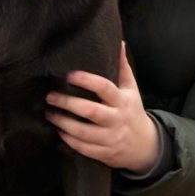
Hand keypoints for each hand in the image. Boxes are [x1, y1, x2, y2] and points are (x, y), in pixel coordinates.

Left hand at [46, 42, 158, 173]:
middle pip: (90, 111)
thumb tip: (118, 42)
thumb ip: (123, 68)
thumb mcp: (132, 90)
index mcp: (123, 101)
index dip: (87, 80)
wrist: (145, 146)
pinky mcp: (105, 153)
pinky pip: (83, 147)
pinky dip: (68, 139)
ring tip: (49, 114)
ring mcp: (111, 138)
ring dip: (62, 123)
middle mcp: (117, 119)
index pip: (105, 88)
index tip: (69, 75)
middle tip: (50, 96)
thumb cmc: (132, 111)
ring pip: (83, 132)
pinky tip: (59, 130)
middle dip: (67, 103)